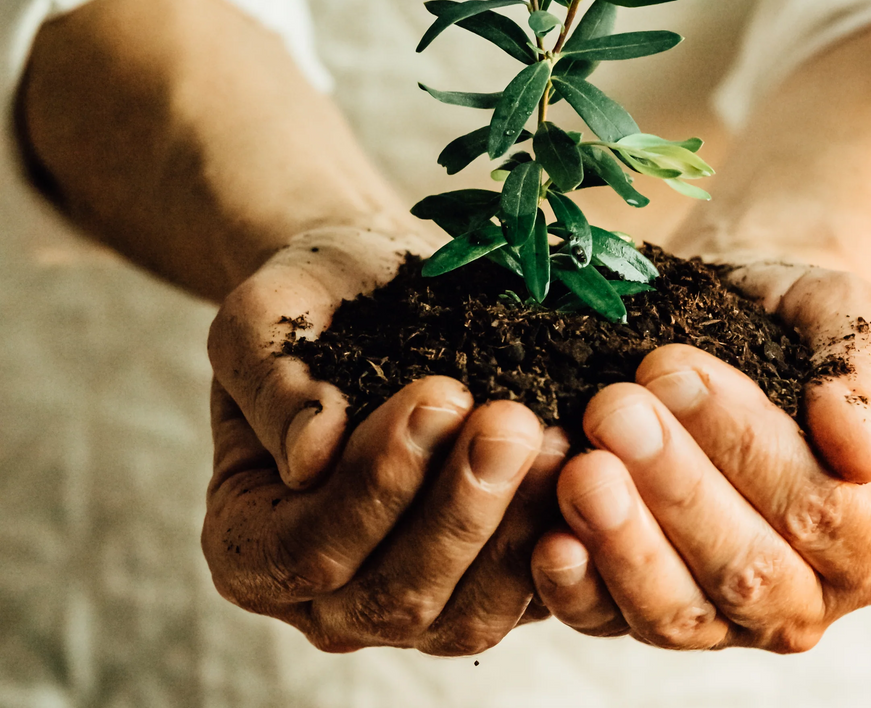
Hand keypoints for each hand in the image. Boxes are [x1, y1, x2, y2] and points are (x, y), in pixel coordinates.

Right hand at [203, 224, 567, 654]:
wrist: (381, 284)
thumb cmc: (313, 298)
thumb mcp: (266, 317)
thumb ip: (274, 383)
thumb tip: (309, 454)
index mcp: (252, 541)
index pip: (308, 549)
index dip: (376, 484)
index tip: (440, 395)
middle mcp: (330, 594)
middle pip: (396, 595)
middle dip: (460, 509)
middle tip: (512, 421)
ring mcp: (416, 597)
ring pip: (471, 613)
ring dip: (518, 529)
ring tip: (558, 442)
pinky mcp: (490, 581)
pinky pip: (533, 593)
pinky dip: (567, 540)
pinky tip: (592, 469)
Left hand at [530, 261, 870, 650]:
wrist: (734, 317)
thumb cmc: (794, 319)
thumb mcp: (846, 320)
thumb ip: (863, 381)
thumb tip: (864, 453)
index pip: (822, 511)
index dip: (747, 448)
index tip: (680, 375)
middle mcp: (809, 591)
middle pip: (748, 570)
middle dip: (675, 488)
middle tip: (615, 410)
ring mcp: (727, 615)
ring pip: (679, 611)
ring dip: (624, 541)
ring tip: (581, 468)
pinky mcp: (646, 611)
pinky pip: (611, 622)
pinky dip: (578, 588)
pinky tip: (548, 539)